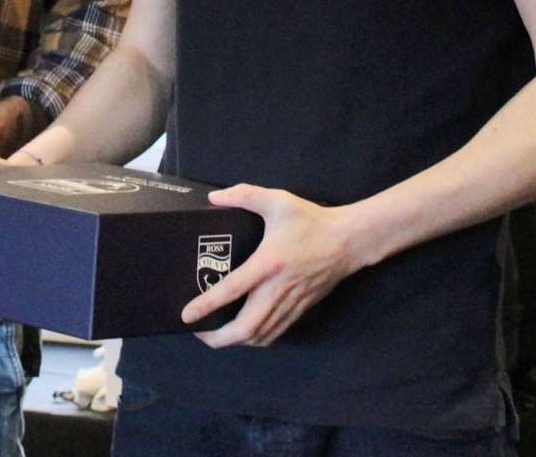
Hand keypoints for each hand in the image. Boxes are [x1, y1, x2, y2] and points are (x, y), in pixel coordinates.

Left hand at [181, 183, 359, 347]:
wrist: (349, 240)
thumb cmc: (310, 220)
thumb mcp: (277, 200)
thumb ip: (244, 195)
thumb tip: (214, 198)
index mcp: (268, 263)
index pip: (232, 290)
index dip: (207, 305)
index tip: (187, 315)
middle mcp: (278, 289)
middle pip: (246, 328)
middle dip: (218, 338)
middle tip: (196, 331)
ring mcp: (290, 303)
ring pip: (260, 336)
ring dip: (235, 341)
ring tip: (214, 333)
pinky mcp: (300, 309)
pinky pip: (275, 333)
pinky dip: (255, 338)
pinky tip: (243, 332)